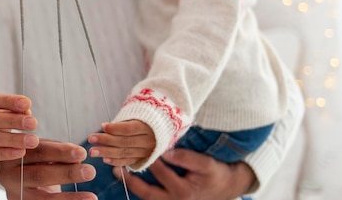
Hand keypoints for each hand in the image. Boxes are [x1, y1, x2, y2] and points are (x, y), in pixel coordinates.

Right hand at [0, 139, 96, 199]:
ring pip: (43, 199)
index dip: (61, 152)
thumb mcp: (40, 151)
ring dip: (70, 198)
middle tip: (90, 171)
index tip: (82, 152)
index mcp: (13, 156)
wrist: (18, 181)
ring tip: (91, 198)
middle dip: (67, 174)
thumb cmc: (33, 161)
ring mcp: (15, 195)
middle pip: (40, 176)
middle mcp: (9, 177)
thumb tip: (79, 157)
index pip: (39, 152)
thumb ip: (56, 152)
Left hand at [88, 120, 155, 166]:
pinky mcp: (142, 160)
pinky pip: (127, 162)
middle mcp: (148, 141)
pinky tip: (104, 159)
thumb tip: (104, 128)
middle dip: (106, 140)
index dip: (114, 128)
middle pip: (124, 142)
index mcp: (147, 128)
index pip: (128, 129)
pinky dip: (115, 161)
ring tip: (93, 151)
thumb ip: (122, 124)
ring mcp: (146, 152)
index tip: (101, 126)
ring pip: (124, 153)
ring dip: (107, 152)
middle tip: (91, 139)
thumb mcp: (137, 118)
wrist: (160, 133)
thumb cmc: (143, 121)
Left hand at [113, 148, 254, 199]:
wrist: (226, 187)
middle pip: (146, 191)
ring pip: (146, 197)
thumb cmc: (215, 174)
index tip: (132, 145)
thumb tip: (166, 151)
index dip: (146, 157)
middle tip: (115, 166)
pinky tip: (129, 176)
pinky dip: (140, 187)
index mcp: (183, 191)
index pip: (159, 172)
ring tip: (116, 171)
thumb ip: (186, 157)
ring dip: (131, 185)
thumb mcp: (205, 163)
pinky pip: (151, 197)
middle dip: (130, 179)